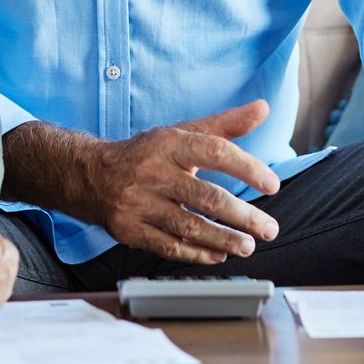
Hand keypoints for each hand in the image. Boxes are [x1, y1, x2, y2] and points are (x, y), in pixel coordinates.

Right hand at [80, 100, 279, 264]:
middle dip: (243, 216)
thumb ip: (224, 124)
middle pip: (206, 197)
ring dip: (224, 239)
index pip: (214, 152)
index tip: (272, 185)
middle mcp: (154, 173)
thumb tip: (263, 108)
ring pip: (190, 227)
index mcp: (169, 144)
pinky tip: (218, 255)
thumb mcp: (181, 133)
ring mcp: (140, 203)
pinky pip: (170, 247)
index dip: (247, 168)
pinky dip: (198, 254)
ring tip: (248, 245)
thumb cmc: (146, 154)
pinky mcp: (131, 230)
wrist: (92, 175)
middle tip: (269, 228)